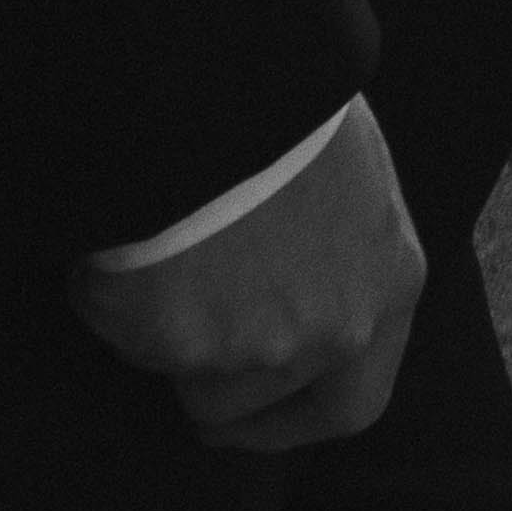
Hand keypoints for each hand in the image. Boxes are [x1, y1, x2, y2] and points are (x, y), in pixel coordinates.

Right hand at [74, 96, 423, 452]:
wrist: (222, 91)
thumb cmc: (289, 110)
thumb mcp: (350, 171)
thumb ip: (339, 245)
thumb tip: (297, 269)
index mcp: (389, 282)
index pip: (354, 400)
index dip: (299, 418)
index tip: (259, 419)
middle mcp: (336, 330)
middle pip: (270, 408)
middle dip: (231, 415)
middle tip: (193, 399)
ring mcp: (260, 346)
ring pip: (196, 379)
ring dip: (172, 341)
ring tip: (157, 261)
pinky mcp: (185, 345)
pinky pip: (136, 340)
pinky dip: (121, 307)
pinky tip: (126, 250)